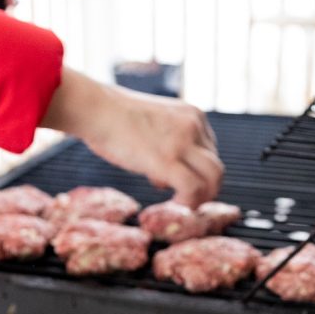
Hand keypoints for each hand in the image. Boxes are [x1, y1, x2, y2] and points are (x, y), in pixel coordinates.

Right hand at [41, 68, 222, 206]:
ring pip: (214, 178)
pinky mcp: (169, 161)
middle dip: (206, 187)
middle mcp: (194, 126)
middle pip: (216, 166)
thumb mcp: (153, 119)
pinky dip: (189, 201)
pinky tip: (176, 204)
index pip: (209, 150)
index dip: (195, 168)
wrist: (98, 109)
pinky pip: (194, 189)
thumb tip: (163, 169)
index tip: (175, 176)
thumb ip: (166, 138)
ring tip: (184, 204)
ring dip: (203, 197)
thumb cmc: (113, 115)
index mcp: (192, 114)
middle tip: (189, 198)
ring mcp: (183, 143)